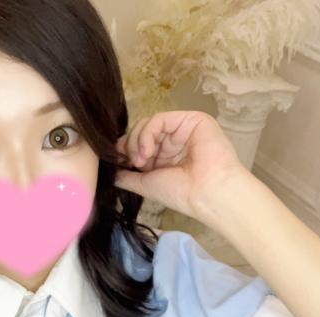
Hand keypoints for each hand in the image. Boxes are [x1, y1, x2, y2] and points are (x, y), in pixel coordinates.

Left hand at [114, 110, 248, 220]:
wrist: (207, 194)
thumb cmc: (181, 194)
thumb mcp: (146, 185)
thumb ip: (128, 177)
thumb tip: (111, 175)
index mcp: (165, 157)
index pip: (140, 144)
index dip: (125, 149)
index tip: (117, 161)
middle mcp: (174, 142)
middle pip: (142, 132)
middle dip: (130, 146)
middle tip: (133, 163)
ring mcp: (182, 129)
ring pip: (148, 124)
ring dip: (137, 141)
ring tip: (141, 160)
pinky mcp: (191, 119)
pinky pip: (160, 119)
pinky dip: (147, 133)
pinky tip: (147, 150)